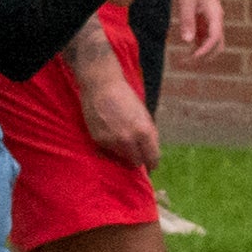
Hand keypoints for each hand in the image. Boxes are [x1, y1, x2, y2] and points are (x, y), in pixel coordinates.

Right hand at [71, 47, 160, 168]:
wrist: (101, 87)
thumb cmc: (127, 98)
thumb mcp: (145, 116)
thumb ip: (149, 135)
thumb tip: (150, 152)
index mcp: (144, 132)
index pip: (152, 158)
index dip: (153, 162)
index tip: (151, 164)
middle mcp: (128, 140)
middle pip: (136, 162)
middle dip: (138, 158)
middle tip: (136, 152)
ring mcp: (111, 141)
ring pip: (121, 158)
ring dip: (123, 152)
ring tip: (121, 139)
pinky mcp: (98, 140)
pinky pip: (108, 151)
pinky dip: (110, 147)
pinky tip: (110, 135)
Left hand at [166, 0, 225, 64]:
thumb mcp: (185, 1)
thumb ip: (186, 20)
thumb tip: (186, 41)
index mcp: (215, 14)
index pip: (214, 38)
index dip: (205, 51)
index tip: (192, 59)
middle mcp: (216, 18)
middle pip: (216, 44)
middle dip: (204, 56)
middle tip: (186, 64)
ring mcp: (211, 18)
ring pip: (210, 41)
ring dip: (200, 52)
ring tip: (184, 60)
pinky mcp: (204, 17)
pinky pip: (203, 35)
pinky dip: (196, 44)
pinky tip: (184, 48)